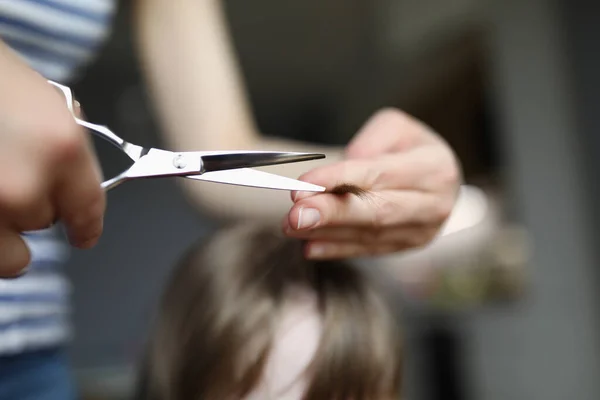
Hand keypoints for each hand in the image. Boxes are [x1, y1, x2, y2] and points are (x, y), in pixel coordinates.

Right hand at [0, 42, 104, 276]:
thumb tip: (71, 185)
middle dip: (31, 204)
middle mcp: (23, 186)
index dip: (87, 226)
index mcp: (61, 149)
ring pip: (6, 249)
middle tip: (9, 173)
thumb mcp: (45, 101)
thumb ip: (67, 149)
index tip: (84, 235)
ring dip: (0, 225)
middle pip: (41, 221)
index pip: (88, 209)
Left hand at [282, 108, 460, 258]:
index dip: (338, 179)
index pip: (378, 174)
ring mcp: (420, 230)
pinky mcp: (405, 246)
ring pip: (367, 234)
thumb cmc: (412, 148)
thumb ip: (369, 142)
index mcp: (433, 168)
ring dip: (326, 232)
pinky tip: (310, 246)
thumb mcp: (396, 127)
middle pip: (375, 211)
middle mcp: (432, 204)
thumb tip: (341, 173)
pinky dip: (337, 249)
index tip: (303, 184)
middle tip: (295, 214)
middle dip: (331, 213)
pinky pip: (367, 250)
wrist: (441, 180)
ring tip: (292, 226)